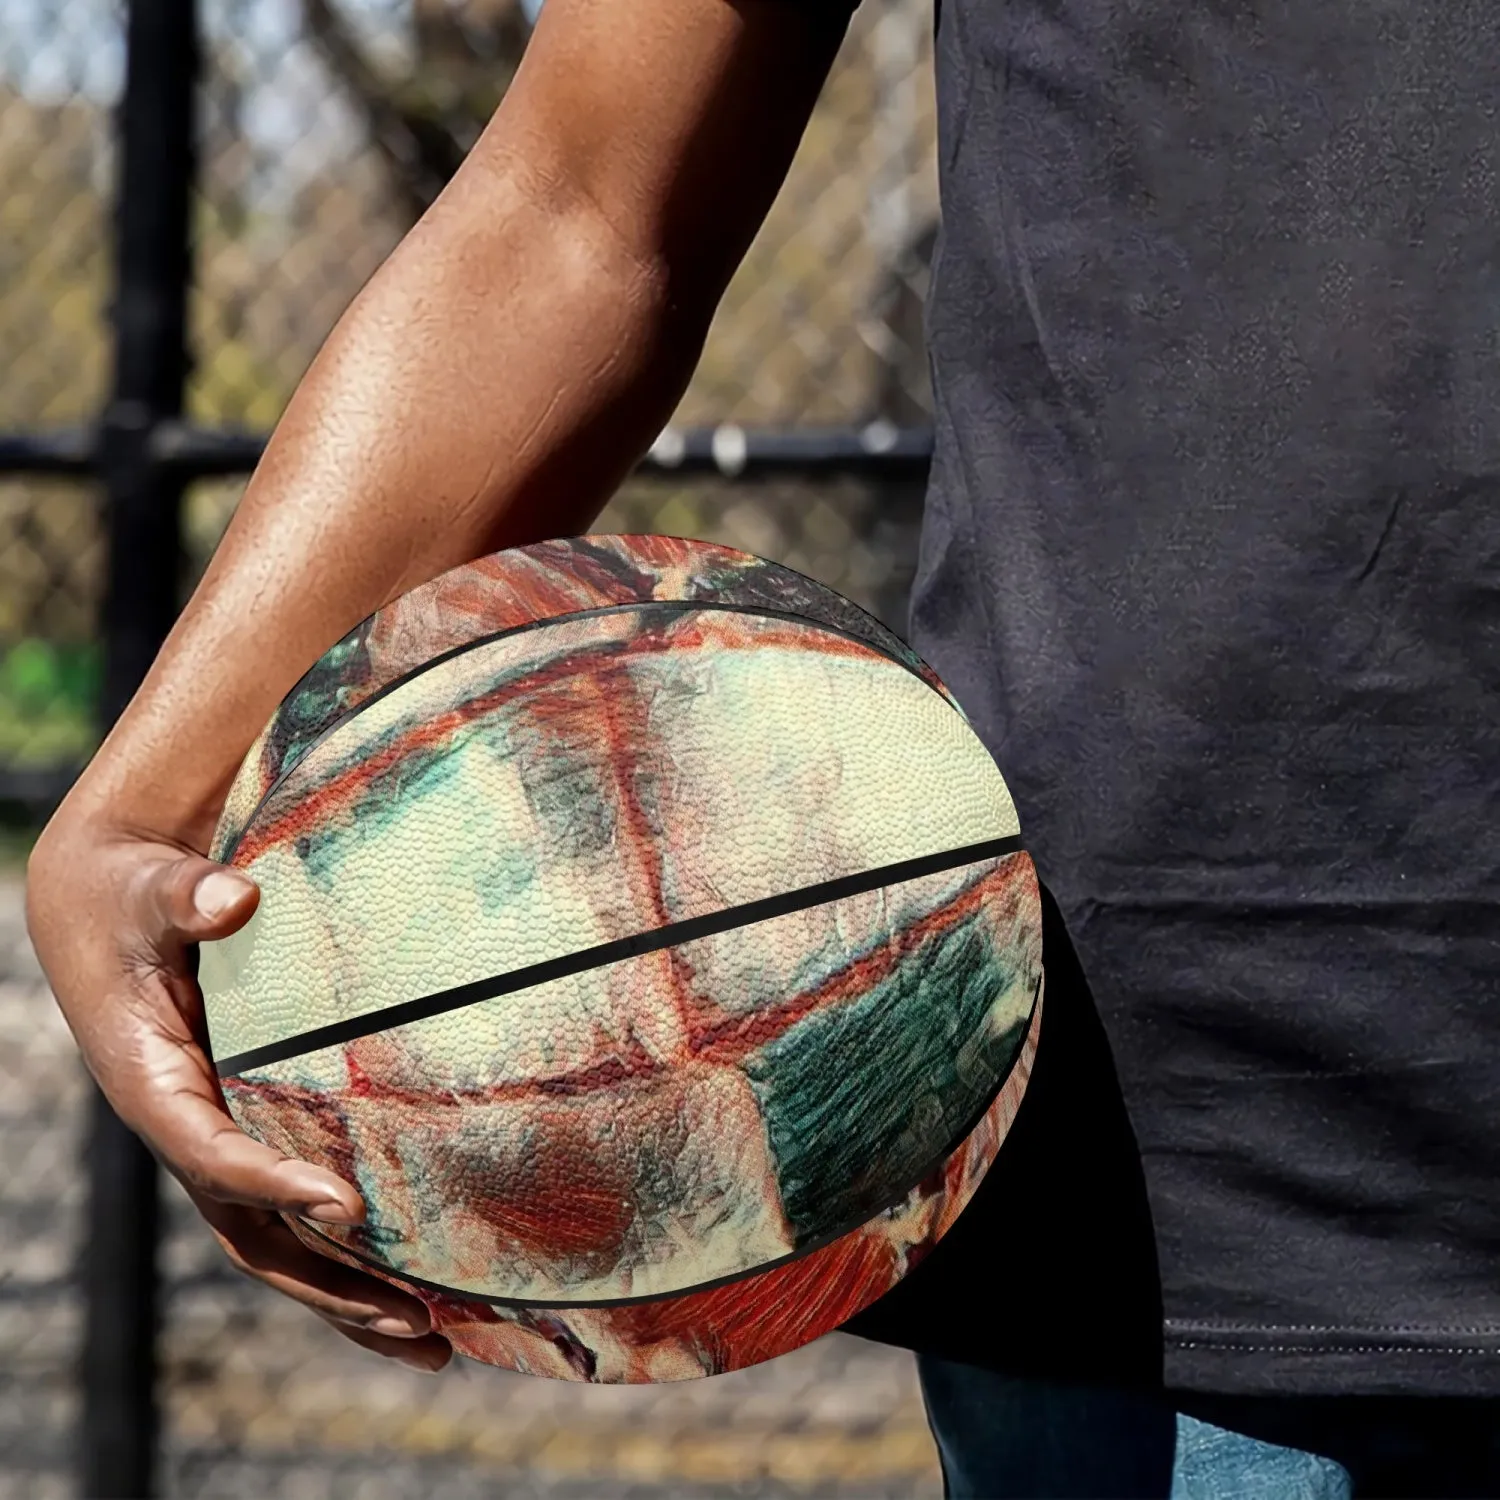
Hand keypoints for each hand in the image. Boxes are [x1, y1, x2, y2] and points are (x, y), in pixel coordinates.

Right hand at [25, 818, 450, 1372]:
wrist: (110, 908)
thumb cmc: (132, 896)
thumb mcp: (149, 890)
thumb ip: (186, 897)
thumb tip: (233, 899)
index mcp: (153, 1084)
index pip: (210, 1152)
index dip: (272, 1182)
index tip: (344, 1204)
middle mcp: (186, 1128)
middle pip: (253, 1232)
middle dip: (329, 1285)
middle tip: (419, 1322)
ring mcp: (220, 1138)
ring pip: (279, 1240)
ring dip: (350, 1295)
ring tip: (436, 1340)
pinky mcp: (250, 1128)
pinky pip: (298, 1205)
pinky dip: (349, 1251)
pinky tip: (419, 1279)